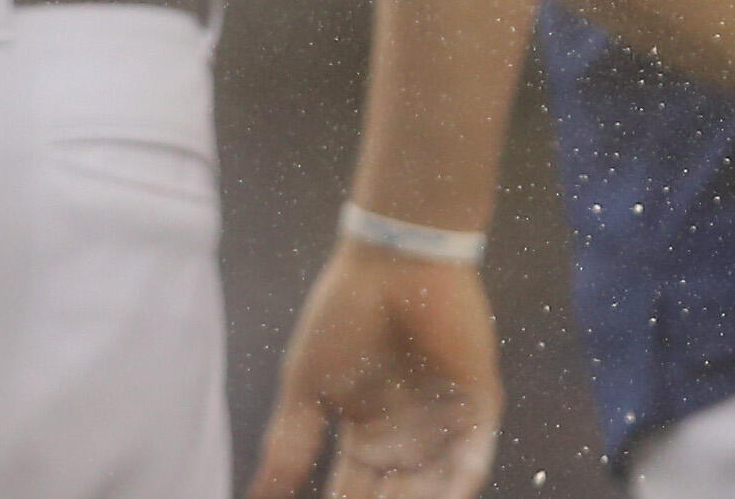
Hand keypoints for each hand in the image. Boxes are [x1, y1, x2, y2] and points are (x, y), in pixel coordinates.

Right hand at [248, 245, 497, 498]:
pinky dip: (458, 485)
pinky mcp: (479, 402)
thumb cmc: (346, 313)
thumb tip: (255, 498)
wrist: (396, 259)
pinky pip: (473, 458)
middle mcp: (408, 436)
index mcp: (368, 435)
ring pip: (433, 488)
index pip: (353, 493)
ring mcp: (445, 420)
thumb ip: (289, 448)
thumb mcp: (308, 389)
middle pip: (394, 497)